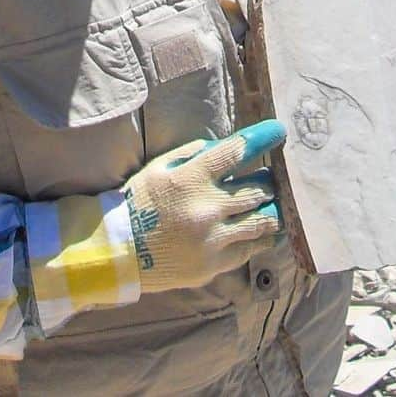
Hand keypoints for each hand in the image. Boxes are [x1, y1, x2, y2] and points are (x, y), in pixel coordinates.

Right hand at [123, 119, 284, 292]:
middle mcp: (207, 208)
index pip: (236, 151)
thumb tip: (225, 148)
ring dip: (271, 211)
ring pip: (260, 221)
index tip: (278, 131)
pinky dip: (260, 238)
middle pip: (256, 190)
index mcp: (192, 178)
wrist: (118, 252)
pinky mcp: (214, 265)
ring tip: (276, 205)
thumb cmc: (138, 203)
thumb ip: (194, 153)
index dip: (262, 138)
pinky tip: (266, 232)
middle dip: (269, 182)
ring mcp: (213, 239)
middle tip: (274, 179)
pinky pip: (248, 249)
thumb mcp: (160, 167)